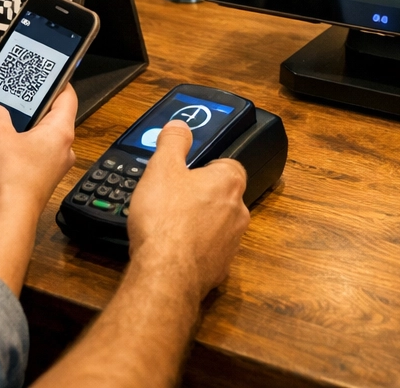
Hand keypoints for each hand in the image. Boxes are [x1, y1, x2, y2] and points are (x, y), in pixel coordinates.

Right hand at [0, 85, 77, 218]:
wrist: (1, 221)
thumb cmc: (13, 178)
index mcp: (58, 132)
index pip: (65, 97)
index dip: (53, 82)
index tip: (39, 74)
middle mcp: (49, 150)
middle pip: (23, 119)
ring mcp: (30, 169)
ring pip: (0, 143)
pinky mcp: (11, 184)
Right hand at [127, 120, 249, 298]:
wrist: (166, 273)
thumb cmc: (166, 220)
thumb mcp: (162, 168)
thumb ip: (173, 142)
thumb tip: (180, 126)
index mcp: (229, 183)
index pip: (229, 165)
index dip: (207, 166)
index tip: (189, 170)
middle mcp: (238, 212)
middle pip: (222, 197)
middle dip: (200, 197)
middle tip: (173, 198)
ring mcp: (231, 243)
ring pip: (217, 226)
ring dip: (198, 224)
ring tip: (168, 225)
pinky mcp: (220, 269)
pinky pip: (208, 253)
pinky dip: (193, 250)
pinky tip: (171, 250)